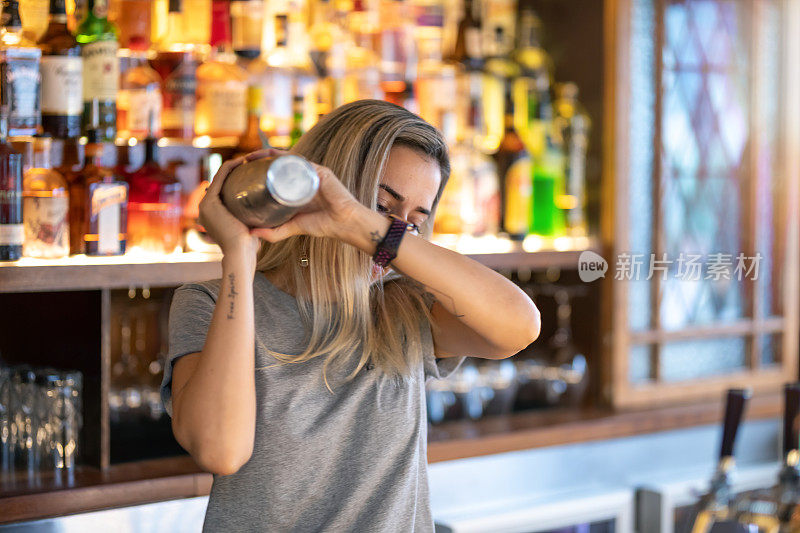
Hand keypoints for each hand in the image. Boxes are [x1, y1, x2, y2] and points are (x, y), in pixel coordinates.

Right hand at [198, 148, 286, 259]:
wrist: (240, 253)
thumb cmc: (248, 245)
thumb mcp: (246, 228)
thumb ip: (249, 219)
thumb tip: (261, 214)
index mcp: (211, 213)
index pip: (222, 189)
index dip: (235, 177)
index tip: (250, 170)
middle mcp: (205, 207)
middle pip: (220, 182)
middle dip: (234, 170)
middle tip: (251, 162)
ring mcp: (205, 204)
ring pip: (220, 177)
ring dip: (232, 165)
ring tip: (248, 159)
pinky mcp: (210, 202)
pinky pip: (220, 178)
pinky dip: (230, 167)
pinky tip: (242, 161)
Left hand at [249, 163, 364, 242]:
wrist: (344, 223)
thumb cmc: (323, 225)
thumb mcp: (293, 227)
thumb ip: (274, 232)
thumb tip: (251, 235)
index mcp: (296, 188)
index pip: (275, 174)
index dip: (259, 170)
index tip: (242, 170)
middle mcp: (302, 177)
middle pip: (278, 164)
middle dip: (260, 159)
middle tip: (243, 160)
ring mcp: (311, 172)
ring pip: (287, 159)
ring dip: (268, 155)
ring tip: (252, 156)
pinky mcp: (319, 171)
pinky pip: (300, 161)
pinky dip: (285, 158)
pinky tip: (271, 157)